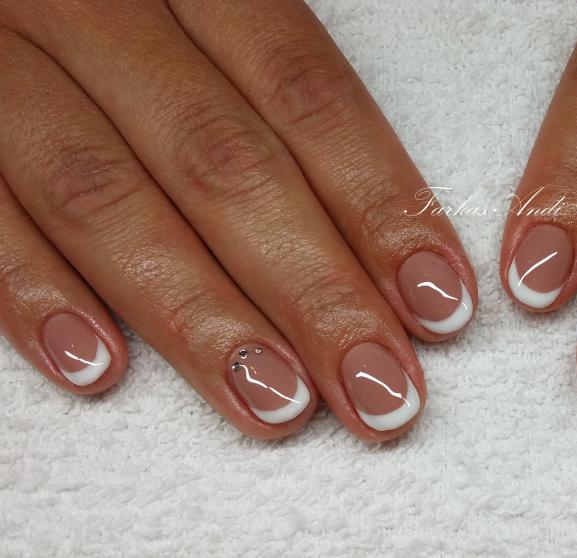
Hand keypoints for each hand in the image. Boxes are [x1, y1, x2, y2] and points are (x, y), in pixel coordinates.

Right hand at [0, 0, 476, 439]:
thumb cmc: (126, 4)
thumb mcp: (198, 7)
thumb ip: (271, 87)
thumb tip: (393, 233)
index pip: (306, 95)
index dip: (378, 203)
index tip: (440, 306)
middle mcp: (97, 6)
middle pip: (223, 162)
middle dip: (313, 290)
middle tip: (381, 392)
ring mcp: (0, 62)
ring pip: (103, 195)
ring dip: (197, 315)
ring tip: (277, 405)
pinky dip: (33, 293)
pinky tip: (101, 371)